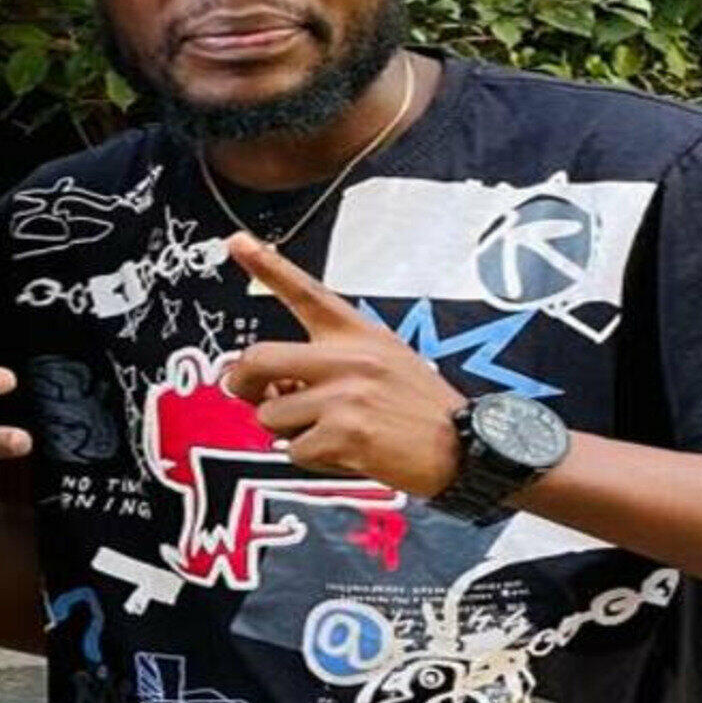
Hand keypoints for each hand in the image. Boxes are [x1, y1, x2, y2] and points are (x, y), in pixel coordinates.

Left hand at [217, 232, 462, 499]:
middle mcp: (348, 356)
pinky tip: (347, 455)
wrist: (464, 447)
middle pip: (258, 359)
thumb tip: (272, 388)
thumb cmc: (419, 411)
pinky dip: (312, 460)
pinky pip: (295, 451)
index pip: (306, 293)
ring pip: (271, 415)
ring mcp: (346, 393)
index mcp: (357, 334)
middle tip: (254, 398)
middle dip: (242, 385)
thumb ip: (327, 366)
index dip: (268, 265)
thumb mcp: (384, 363)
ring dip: (289, 433)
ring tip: (331, 434)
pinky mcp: (346, 432)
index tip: (237, 241)